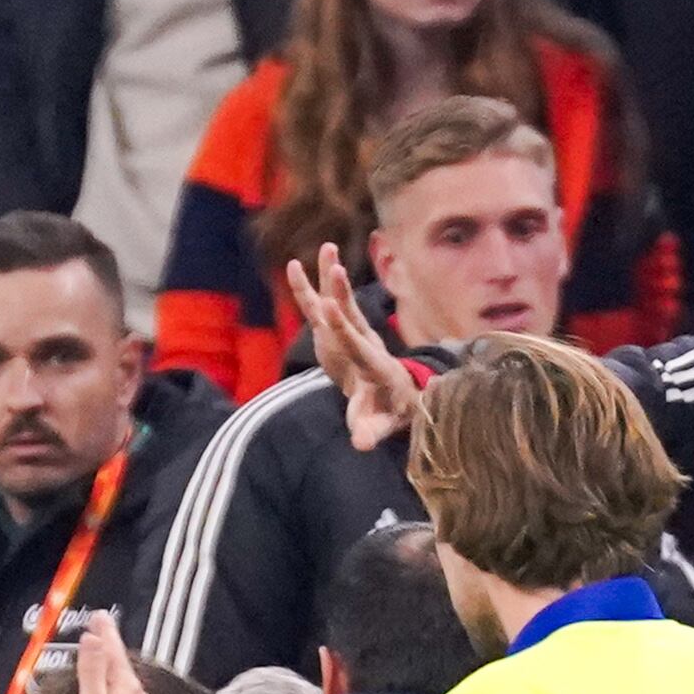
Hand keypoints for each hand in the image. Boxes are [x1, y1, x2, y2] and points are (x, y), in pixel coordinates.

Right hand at [281, 244, 425, 452]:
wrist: (398, 397)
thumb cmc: (389, 413)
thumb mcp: (382, 425)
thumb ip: (371, 431)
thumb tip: (361, 444)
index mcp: (377, 365)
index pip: (359, 345)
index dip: (345, 329)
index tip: (332, 309)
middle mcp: (367, 344)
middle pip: (353, 317)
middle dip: (342, 294)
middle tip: (334, 268)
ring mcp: (354, 335)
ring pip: (340, 304)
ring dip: (331, 279)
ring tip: (327, 250)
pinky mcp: (340, 333)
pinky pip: (323, 308)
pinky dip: (310, 289)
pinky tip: (295, 266)